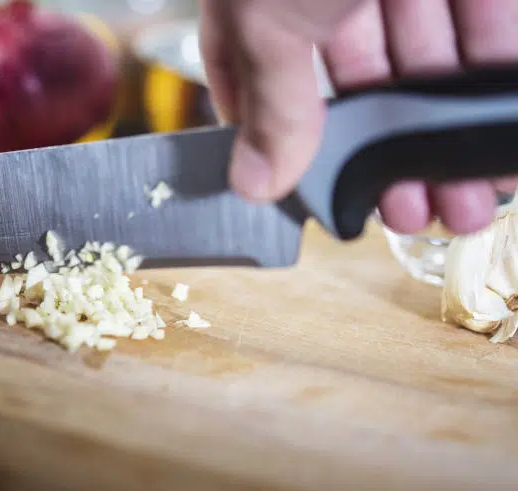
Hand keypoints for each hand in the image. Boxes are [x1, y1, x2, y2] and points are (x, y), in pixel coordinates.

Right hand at [200, 0, 517, 234]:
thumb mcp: (267, 21)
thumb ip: (271, 104)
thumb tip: (254, 184)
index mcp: (262, 11)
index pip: (261, 88)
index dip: (285, 147)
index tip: (317, 195)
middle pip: (358, 93)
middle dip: (383, 160)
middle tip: (405, 213)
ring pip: (426, 70)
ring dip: (445, 137)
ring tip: (465, 198)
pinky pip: (490, 29)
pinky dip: (497, 81)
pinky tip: (500, 133)